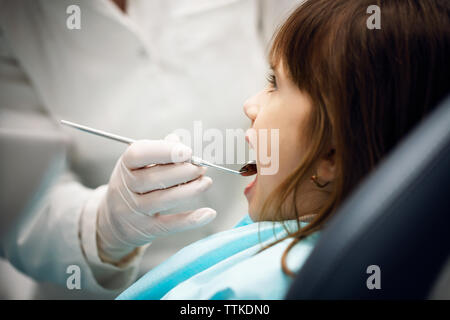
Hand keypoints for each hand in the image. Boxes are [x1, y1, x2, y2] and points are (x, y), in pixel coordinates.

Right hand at [96, 135, 215, 262]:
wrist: (114, 222)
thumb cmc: (133, 185)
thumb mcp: (138, 165)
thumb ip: (158, 152)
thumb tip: (177, 140)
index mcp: (125, 166)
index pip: (138, 154)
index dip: (164, 151)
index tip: (188, 151)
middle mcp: (125, 188)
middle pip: (154, 178)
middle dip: (183, 171)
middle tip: (202, 167)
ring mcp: (134, 211)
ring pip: (163, 200)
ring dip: (190, 190)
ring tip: (206, 182)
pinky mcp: (147, 229)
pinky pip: (171, 225)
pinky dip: (191, 220)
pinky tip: (209, 213)